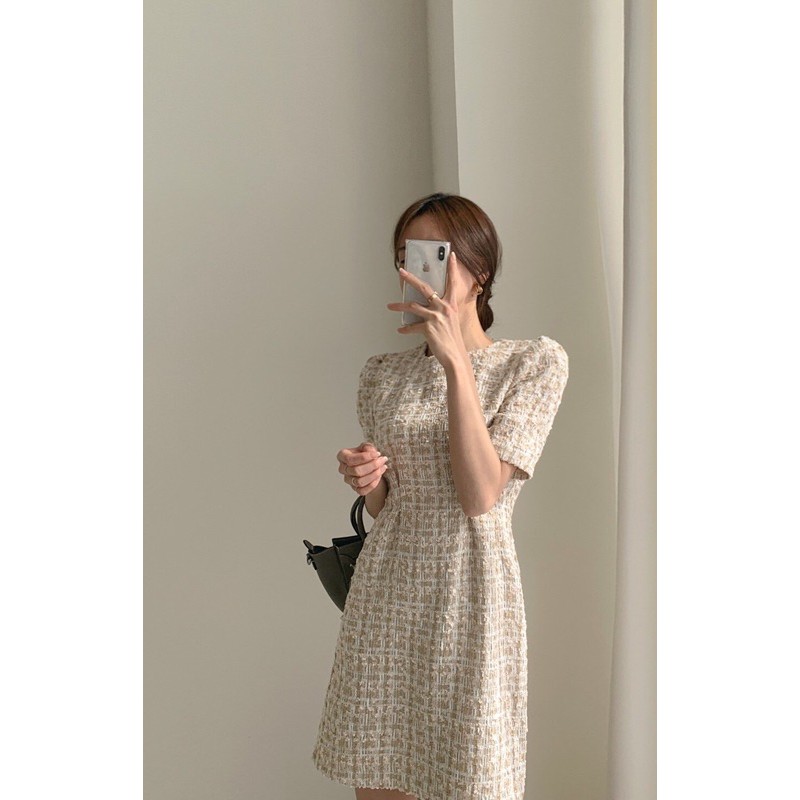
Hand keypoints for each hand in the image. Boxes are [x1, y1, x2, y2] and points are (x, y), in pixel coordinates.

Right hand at [337, 441, 388, 495]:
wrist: (369, 464)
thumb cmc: (365, 455)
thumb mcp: (366, 447)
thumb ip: (368, 447)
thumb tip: (371, 451)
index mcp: (342, 456)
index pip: (349, 459)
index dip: (364, 457)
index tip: (377, 454)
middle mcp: (343, 469)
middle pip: (356, 471)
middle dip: (372, 465)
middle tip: (382, 460)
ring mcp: (348, 480)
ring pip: (360, 482)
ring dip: (374, 475)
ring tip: (383, 467)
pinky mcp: (355, 489)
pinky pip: (363, 490)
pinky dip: (373, 484)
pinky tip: (379, 475)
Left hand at [386, 251, 469, 366]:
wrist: (455, 357)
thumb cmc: (453, 341)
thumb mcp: (451, 322)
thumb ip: (442, 311)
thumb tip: (427, 306)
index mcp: (451, 305)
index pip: (452, 282)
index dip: (453, 268)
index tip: (452, 255)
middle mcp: (444, 308)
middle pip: (424, 287)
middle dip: (410, 278)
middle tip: (401, 271)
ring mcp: (435, 317)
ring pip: (412, 306)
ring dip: (399, 305)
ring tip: (390, 306)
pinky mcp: (428, 328)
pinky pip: (412, 326)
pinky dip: (405, 329)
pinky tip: (400, 330)